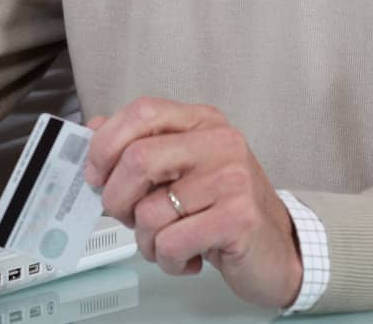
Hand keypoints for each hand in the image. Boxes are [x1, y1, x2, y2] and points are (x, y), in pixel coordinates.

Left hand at [84, 98, 302, 308]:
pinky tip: (188, 257)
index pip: (142, 111)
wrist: (279, 250)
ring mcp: (232, 178)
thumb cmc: (224, 210)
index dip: (105, 144)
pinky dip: (169, 260)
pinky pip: (172, 242)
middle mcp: (219, 142)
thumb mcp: (181, 170)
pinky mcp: (238, 217)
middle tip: (125, 216)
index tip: (95, 174)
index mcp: (201, 122)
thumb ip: (139, 147)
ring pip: (150, 211)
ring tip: (168, 242)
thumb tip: (93, 130)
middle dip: (116, 198)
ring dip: (146, 240)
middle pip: (138, 158)